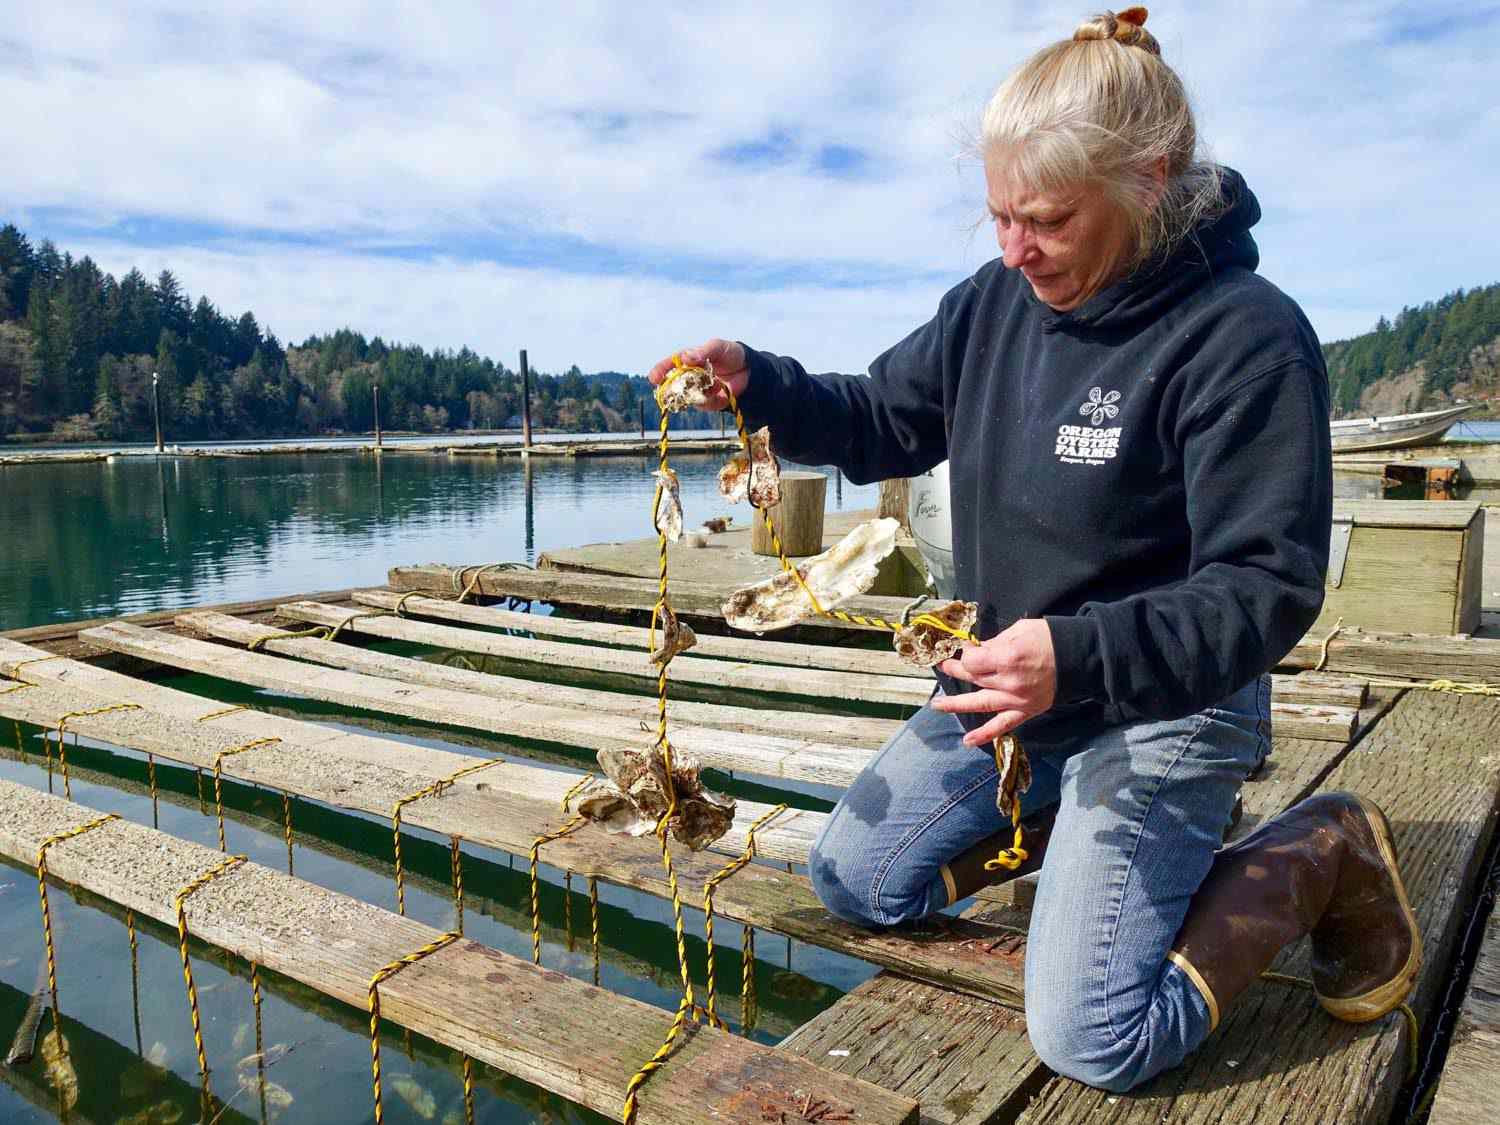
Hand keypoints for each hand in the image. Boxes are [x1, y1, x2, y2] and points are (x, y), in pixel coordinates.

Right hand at [646, 338, 748, 411]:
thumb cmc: (730, 354)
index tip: (653, 378)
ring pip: (686, 396)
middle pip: (673, 385)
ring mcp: (696, 390)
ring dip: (697, 392)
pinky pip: (702, 404)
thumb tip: (685, 357)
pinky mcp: (707, 401)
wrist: (748, 370)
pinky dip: (710, 397)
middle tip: (680, 387)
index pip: (669, 365)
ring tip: (715, 382)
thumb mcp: (717, 347)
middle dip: (673, 389)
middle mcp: (688, 376)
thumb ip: (703, 352)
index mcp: (687, 360)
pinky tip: (720, 388)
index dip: (659, 371)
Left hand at [931, 619, 1057, 745]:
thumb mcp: (1019, 630)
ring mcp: (1017, 699)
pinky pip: (1003, 726)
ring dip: (956, 704)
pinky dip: (986, 735)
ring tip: (937, 706)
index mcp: (1007, 658)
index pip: (972, 660)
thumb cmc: (1049, 638)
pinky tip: (968, 742)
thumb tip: (976, 650)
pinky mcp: (1026, 711)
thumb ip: (994, 642)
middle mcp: (1009, 682)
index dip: (965, 653)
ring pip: (980, 703)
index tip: (966, 647)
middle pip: (973, 678)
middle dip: (957, 670)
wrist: (1079, 657)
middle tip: (946, 665)